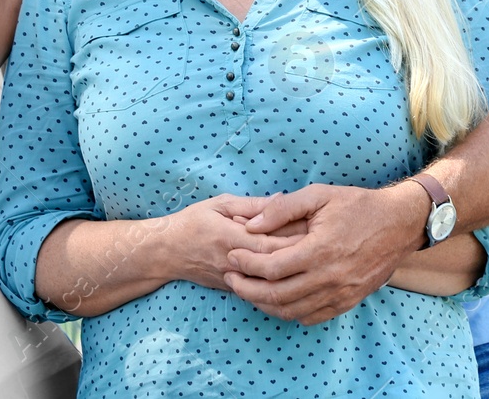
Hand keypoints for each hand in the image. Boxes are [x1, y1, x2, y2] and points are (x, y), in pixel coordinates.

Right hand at [157, 195, 305, 291]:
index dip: (295, 238)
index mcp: (232, 237)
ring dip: (291, 271)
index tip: (317, 229)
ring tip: (313, 259)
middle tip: (322, 244)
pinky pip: (260, 288)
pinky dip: (278, 282)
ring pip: (269, 280)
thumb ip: (253, 204)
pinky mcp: (232, 289)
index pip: (271, 242)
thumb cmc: (193, 221)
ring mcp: (233, 279)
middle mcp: (234, 261)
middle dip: (299, 254)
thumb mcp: (220, 204)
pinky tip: (295, 274)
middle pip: (275, 263)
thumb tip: (282, 198)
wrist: (166, 252)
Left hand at [225, 182, 427, 324]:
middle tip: (230, 279)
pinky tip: (278, 301)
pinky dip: (289, 313)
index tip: (231, 257)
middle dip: (246, 289)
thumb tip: (250, 224)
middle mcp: (329, 277)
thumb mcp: (320, 195)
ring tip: (248, 290)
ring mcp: (340, 293)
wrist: (399, 223)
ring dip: (263, 304)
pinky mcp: (348, 301)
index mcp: (320, 249)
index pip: (271, 268)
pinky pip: (311, 317)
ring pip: (291, 311)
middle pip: (276, 295)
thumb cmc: (358, 205)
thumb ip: (283, 208)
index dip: (245, 265)